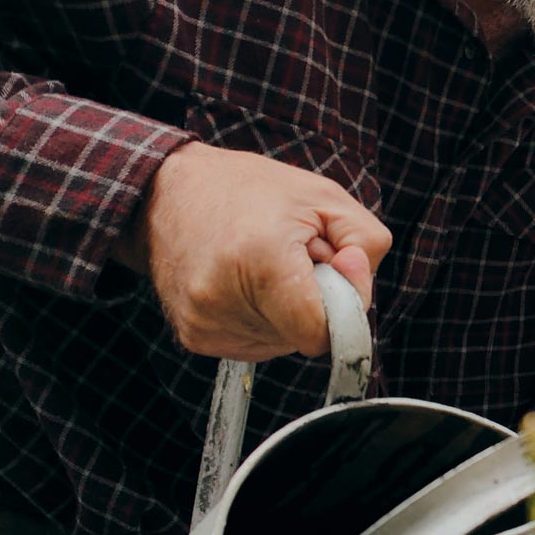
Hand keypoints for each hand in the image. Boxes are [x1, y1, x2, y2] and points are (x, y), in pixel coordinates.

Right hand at [120, 142, 393, 358]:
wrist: (168, 192)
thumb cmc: (252, 191)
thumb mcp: (325, 197)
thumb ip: (366, 245)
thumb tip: (358, 291)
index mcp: (260, 262)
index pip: (321, 332)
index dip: (342, 304)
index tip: (331, 267)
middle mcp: (222, 300)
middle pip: (304, 336)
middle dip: (313, 301)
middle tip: (290, 256)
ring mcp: (203, 323)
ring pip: (283, 343)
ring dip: (286, 310)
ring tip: (263, 264)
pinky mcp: (194, 336)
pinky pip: (255, 344)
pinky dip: (263, 318)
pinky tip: (243, 282)